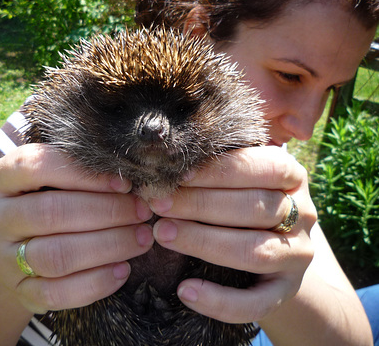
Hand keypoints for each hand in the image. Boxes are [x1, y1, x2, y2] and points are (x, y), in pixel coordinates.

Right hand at [0, 143, 153, 313]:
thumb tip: (127, 171)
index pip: (36, 166)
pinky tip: (123, 269)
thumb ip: (76, 166)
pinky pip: (57, 294)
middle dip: (107, 212)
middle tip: (142, 211)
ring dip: (108, 246)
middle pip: (51, 214)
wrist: (17, 246)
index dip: (84, 173)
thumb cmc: (45, 198)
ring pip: (56, 256)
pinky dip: (95, 283)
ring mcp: (2, 259)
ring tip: (142, 238)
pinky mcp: (19, 291)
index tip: (124, 182)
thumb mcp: (50, 176)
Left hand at [149, 146, 315, 322]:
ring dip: (203, 241)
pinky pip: (256, 303)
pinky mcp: (285, 292)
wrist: (273, 256)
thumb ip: (218, 166)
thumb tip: (169, 158)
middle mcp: (302, 215)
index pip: (263, 167)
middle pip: (254, 208)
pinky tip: (185, 291)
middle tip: (158, 203)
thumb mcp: (240, 180)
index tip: (179, 173)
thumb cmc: (243, 203)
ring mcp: (297, 256)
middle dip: (200, 204)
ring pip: (253, 251)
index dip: (220, 170)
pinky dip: (219, 301)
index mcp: (291, 177)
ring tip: (162, 234)